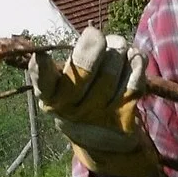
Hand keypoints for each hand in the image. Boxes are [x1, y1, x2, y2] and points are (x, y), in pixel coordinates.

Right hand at [31, 27, 160, 176]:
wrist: (101, 140)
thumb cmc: (79, 97)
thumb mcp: (64, 84)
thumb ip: (72, 61)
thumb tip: (95, 36)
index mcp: (51, 96)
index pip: (43, 82)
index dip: (40, 69)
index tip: (41, 55)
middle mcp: (71, 110)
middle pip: (84, 69)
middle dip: (94, 45)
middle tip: (96, 36)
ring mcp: (98, 116)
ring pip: (112, 71)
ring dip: (118, 52)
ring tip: (118, 47)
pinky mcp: (122, 120)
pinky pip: (134, 84)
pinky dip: (136, 64)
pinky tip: (134, 57)